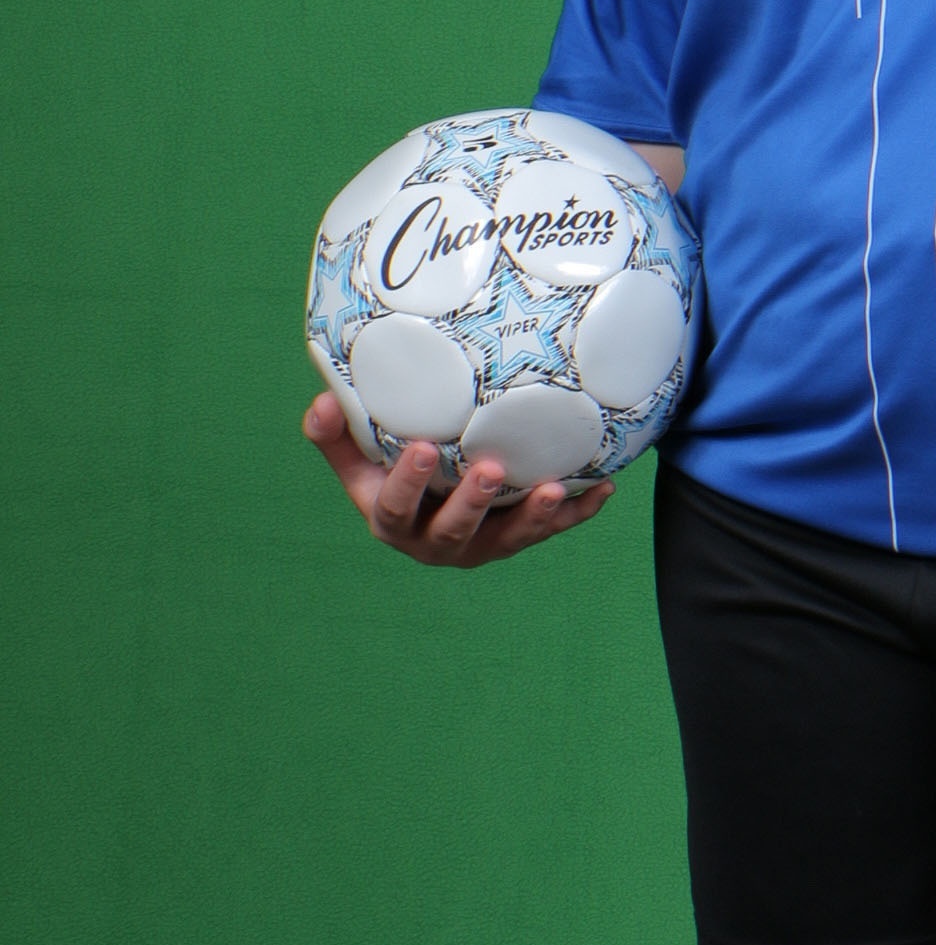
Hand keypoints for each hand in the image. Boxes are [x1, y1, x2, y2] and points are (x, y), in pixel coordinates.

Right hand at [302, 389, 612, 566]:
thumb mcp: (357, 458)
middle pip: (455, 531)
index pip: (395, 511)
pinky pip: (551, 529)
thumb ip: (334, 433)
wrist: (429, 497)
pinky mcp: (517, 537)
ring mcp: (481, 544)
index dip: (407, 485)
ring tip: (554, 489)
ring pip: (509, 539)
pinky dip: (578, 511)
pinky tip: (603, 489)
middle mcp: (436, 541)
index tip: (421, 448)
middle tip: (493, 470)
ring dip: (533, 517)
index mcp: (393, 522)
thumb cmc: (390, 468)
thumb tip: (322, 401)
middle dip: (474, 504)